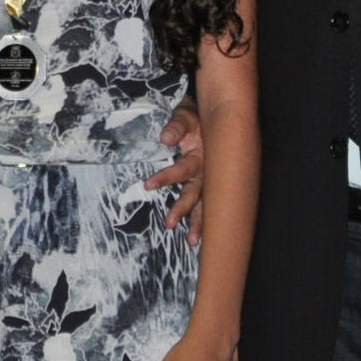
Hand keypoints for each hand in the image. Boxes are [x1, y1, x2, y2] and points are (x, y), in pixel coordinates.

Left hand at [147, 101, 204, 241]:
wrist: (212, 119)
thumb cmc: (193, 120)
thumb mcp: (184, 118)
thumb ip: (176, 127)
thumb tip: (165, 138)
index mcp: (201, 156)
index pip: (181, 170)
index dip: (165, 177)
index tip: (148, 185)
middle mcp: (206, 172)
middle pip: (195, 194)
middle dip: (183, 209)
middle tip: (169, 223)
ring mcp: (208, 181)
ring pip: (205, 204)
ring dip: (199, 223)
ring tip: (193, 242)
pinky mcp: (207, 185)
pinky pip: (206, 205)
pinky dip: (204, 221)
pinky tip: (200, 237)